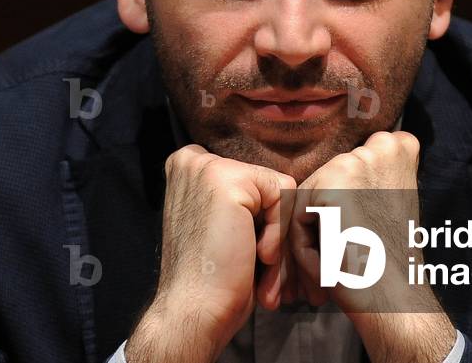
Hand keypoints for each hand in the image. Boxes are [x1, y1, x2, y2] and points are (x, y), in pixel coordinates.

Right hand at [126, 145, 295, 362]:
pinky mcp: (229, 179)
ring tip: (262, 269)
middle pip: (266, 185)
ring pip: (278, 192)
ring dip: (278, 238)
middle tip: (262, 267)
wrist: (194, 311)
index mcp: (188, 167)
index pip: (251, 180)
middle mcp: (193, 159)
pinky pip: (283, 197)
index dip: (260, 219)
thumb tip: (284, 186)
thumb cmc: (212, 279)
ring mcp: (208, 166)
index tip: (249, 251)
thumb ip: (240, 197)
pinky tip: (258, 257)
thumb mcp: (221, 224)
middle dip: (273, 231)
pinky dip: (279, 233)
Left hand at [288, 130, 456, 362]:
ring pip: (308, 200)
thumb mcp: (386, 204)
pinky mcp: (332, 182)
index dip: (345, 206)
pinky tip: (328, 268)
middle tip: (334, 263)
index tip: (357, 239)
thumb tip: (324, 178)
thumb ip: (365, 180)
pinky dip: (304, 248)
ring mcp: (355, 160)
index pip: (350, 164)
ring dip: (311, 239)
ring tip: (330, 271)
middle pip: (324, 183)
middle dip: (321, 225)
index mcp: (399, 147)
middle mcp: (381, 144)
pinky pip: (297, 216)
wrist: (395, 298)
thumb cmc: (388, 263)